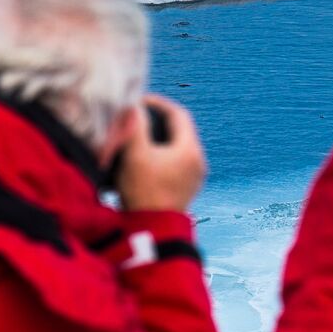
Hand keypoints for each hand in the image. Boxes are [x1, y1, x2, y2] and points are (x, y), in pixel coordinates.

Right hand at [114, 94, 205, 213]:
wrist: (152, 231)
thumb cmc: (143, 192)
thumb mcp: (135, 155)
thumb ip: (135, 126)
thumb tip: (134, 106)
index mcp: (190, 149)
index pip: (178, 114)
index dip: (158, 103)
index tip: (139, 100)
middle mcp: (198, 161)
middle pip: (180, 130)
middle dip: (159, 120)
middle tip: (138, 116)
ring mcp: (194, 177)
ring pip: (177, 147)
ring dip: (160, 138)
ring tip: (139, 136)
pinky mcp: (186, 190)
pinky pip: (176, 163)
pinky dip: (161, 155)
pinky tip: (144, 159)